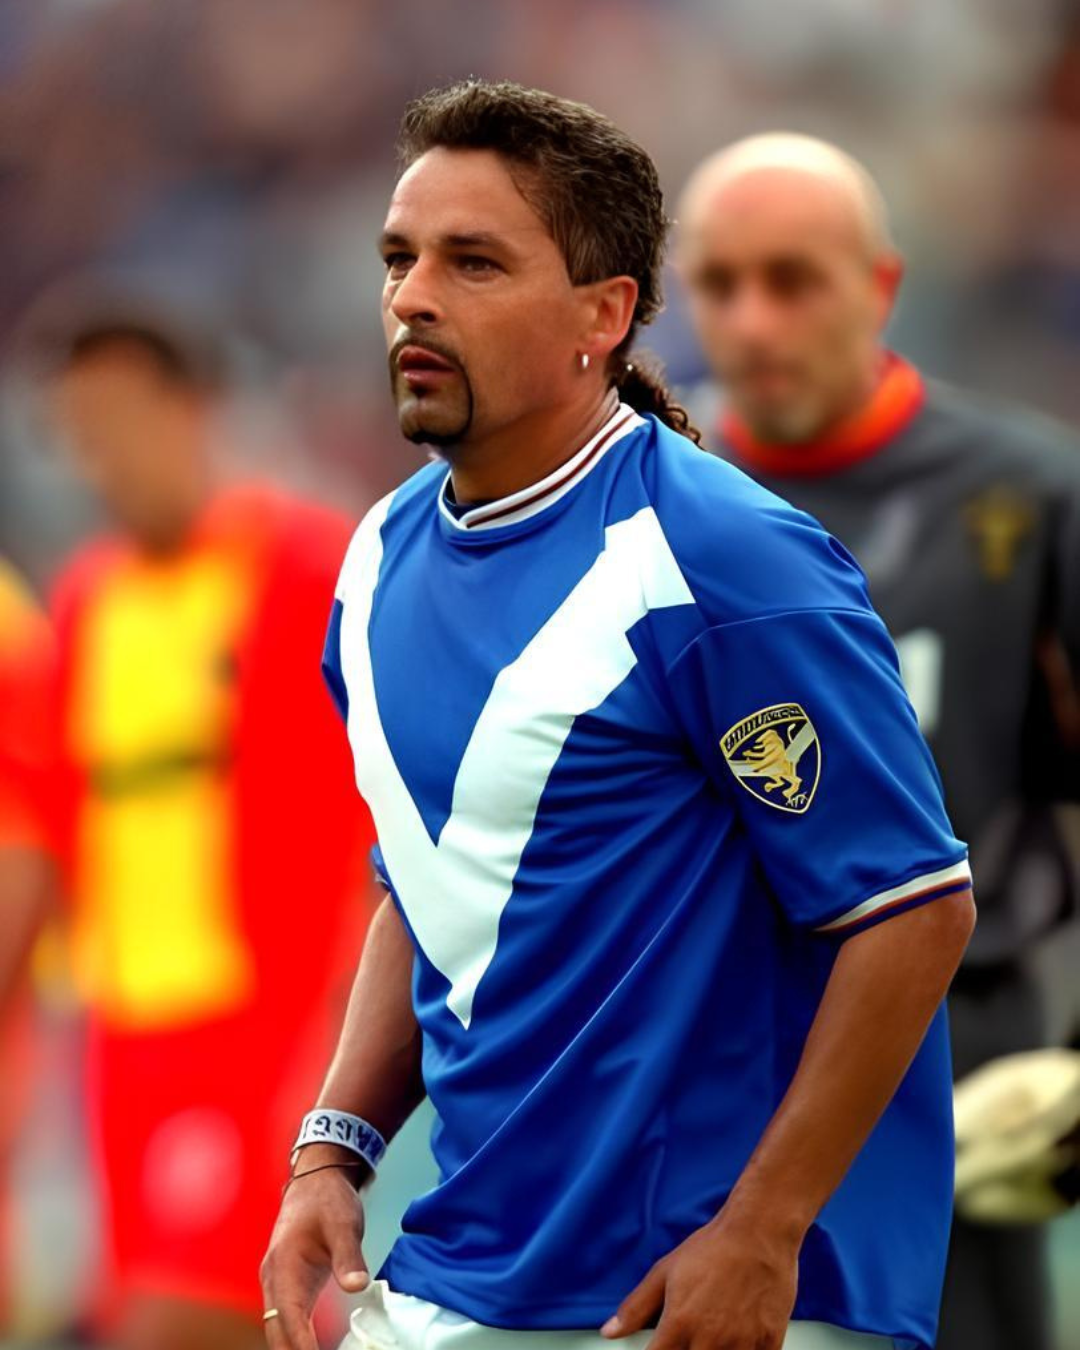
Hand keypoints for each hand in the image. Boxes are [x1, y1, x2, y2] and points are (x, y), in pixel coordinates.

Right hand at [260, 1149, 369, 1349]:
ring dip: (294, 1349)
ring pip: (279, 1328)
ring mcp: (278, 1283)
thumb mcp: (343, 1223)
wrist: (316, 1179)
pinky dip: (297, 1339)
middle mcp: (274, 1278)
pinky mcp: (288, 1284)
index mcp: (284, 1265)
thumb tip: (357, 1287)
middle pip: (277, 1331)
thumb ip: (349, 1256)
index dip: (301, 1345)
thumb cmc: (327, 1198)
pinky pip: (287, 1319)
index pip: (289, 1316)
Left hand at [601, 1212, 798, 1349]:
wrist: (758, 1232)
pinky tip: (740, 1338)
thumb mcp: (665, 1272)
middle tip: (691, 1334)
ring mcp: (741, 1345)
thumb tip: (608, 1332)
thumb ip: (636, 1307)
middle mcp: (709, 1340)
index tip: (661, 1347)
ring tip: (714, 1333)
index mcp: (680, 1324)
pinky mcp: (770, 1344)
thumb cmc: (712, 1248)